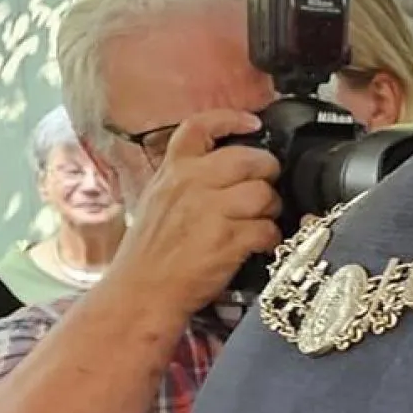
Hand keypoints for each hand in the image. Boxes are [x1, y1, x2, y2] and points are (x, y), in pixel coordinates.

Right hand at [100, 111, 281, 318]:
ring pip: (264, 193)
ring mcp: (210, 211)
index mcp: (172, 172)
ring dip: (270, 208)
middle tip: (265, 187)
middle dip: (267, 172)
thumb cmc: (151, 251)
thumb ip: (188, 179)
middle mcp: (191, 184)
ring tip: (259, 221)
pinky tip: (259, 245)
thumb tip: (227, 166)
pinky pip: (267, 228)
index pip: (199, 127)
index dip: (232, 119)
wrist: (141, 292)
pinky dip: (269, 238)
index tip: (254, 123)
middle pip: (250, 159)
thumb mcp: (159, 200)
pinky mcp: (228, 240)